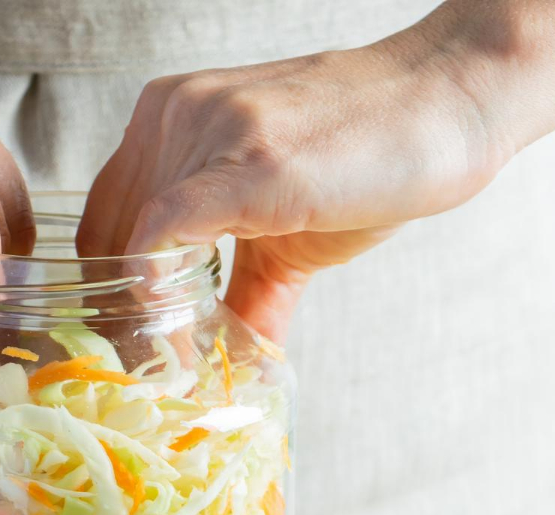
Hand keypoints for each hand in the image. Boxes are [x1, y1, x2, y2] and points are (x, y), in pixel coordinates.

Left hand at [77, 37, 500, 341]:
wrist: (451, 101)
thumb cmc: (372, 155)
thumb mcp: (284, 231)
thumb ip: (240, 292)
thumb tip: (224, 366)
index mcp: (168, 118)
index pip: (102, 218)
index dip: (110, 295)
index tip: (137, 350)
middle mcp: (173, 113)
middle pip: (105, 237)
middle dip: (125, 317)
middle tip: (154, 373)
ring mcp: (206, 130)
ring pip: (131, 244)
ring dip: (150, 322)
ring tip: (183, 367)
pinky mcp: (246, 162)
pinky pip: (163, 234)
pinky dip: (163, 298)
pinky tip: (189, 339)